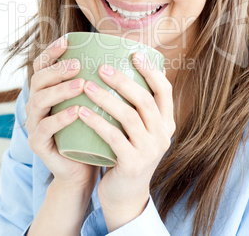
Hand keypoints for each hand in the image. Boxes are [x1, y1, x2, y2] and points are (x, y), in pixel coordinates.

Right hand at [25, 37, 98, 188]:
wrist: (84, 166)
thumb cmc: (91, 129)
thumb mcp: (93, 102)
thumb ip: (97, 82)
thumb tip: (122, 55)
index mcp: (48, 91)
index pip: (43, 66)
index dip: (52, 52)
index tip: (68, 40)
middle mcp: (37, 104)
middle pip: (38, 80)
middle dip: (57, 70)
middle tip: (78, 64)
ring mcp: (35, 123)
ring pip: (39, 101)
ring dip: (59, 90)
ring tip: (81, 84)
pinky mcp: (38, 143)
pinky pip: (45, 128)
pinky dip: (60, 118)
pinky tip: (76, 111)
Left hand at [78, 52, 174, 229]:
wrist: (126, 195)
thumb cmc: (128, 153)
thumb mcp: (140, 131)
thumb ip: (138, 108)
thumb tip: (124, 72)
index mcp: (167, 122)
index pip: (165, 90)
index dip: (151, 70)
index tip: (134, 54)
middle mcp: (163, 135)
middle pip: (144, 99)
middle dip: (122, 80)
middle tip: (101, 67)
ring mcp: (149, 150)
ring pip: (128, 116)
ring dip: (105, 99)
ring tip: (86, 86)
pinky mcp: (132, 164)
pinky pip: (113, 137)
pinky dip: (97, 122)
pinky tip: (81, 112)